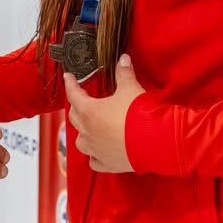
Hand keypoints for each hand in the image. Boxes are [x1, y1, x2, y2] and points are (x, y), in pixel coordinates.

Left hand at [63, 54, 144, 172]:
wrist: (155, 141)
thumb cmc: (139, 114)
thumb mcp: (131, 89)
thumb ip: (124, 73)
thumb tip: (123, 59)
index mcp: (90, 112)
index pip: (74, 95)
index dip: (70, 84)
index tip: (67, 77)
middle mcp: (88, 132)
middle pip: (74, 118)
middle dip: (76, 107)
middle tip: (81, 100)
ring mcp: (96, 150)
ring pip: (80, 142)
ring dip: (83, 133)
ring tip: (88, 128)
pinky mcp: (107, 163)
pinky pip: (94, 161)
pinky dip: (94, 156)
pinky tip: (98, 152)